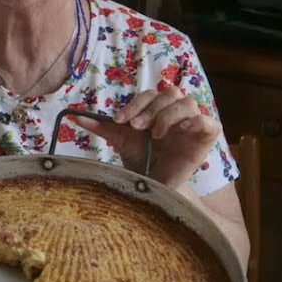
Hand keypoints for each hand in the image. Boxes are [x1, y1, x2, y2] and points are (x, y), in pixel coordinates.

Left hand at [71, 80, 221, 188]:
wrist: (155, 188)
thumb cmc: (142, 162)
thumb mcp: (121, 142)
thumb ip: (102, 128)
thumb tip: (73, 116)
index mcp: (158, 109)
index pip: (150, 94)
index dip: (136, 104)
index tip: (121, 121)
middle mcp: (176, 112)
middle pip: (170, 93)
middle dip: (151, 108)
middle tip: (137, 127)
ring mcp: (193, 123)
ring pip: (188, 102)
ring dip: (168, 114)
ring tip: (156, 133)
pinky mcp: (208, 136)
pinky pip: (209, 120)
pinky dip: (195, 121)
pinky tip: (181, 131)